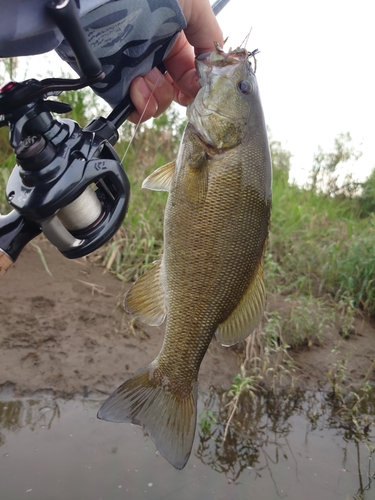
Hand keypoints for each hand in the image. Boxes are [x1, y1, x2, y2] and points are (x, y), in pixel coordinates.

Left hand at [128, 0, 222, 123]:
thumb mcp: (194, 4)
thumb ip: (209, 35)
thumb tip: (215, 65)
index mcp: (172, 38)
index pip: (189, 73)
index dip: (195, 85)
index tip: (198, 88)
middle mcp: (152, 54)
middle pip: (172, 92)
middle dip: (176, 94)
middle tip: (172, 84)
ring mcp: (131, 69)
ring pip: (154, 103)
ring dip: (158, 97)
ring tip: (147, 77)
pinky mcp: (111, 81)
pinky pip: (129, 107)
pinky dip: (138, 105)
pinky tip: (136, 87)